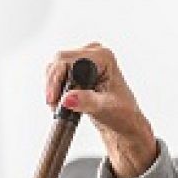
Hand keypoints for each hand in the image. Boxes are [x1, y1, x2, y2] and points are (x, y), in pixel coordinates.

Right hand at [45, 43, 156, 177]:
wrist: (125, 124)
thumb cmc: (122, 115)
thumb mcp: (104, 108)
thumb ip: (87, 101)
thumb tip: (68, 98)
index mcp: (103, 57)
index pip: (68, 60)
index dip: (57, 79)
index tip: (54, 99)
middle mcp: (95, 53)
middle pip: (59, 61)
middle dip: (53, 84)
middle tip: (54, 106)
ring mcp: (86, 60)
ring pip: (55, 66)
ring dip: (52, 87)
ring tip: (58, 106)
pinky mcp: (79, 70)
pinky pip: (57, 73)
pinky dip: (55, 88)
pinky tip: (60, 102)